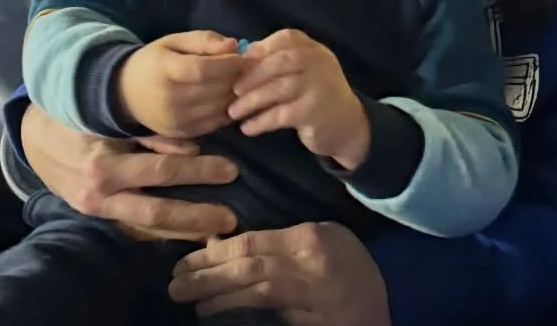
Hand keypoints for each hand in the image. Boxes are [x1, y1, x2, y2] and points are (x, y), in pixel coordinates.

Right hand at [18, 102, 237, 240]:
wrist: (35, 138)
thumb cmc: (79, 117)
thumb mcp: (112, 118)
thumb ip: (149, 133)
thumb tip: (193, 145)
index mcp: (105, 163)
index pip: (161, 170)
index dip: (197, 170)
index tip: (231, 170)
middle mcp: (101, 193)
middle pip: (158, 210)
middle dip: (197, 215)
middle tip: (232, 216)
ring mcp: (98, 209)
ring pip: (148, 226)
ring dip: (184, 230)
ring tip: (216, 231)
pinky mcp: (97, 215)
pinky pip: (136, 226)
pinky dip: (163, 231)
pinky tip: (188, 232)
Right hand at [118, 31, 245, 138]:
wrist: (125, 93)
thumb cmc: (154, 61)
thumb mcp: (173, 42)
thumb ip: (203, 40)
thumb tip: (233, 45)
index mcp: (165, 70)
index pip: (203, 69)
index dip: (229, 63)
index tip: (247, 56)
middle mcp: (170, 98)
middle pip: (214, 89)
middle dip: (238, 78)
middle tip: (252, 68)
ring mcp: (176, 120)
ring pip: (219, 107)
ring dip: (237, 95)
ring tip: (244, 82)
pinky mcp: (182, 133)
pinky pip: (215, 123)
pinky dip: (228, 110)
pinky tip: (231, 98)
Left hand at [169, 223, 389, 325]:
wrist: (381, 310)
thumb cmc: (348, 268)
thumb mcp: (321, 241)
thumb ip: (281, 242)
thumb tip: (227, 245)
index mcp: (308, 239)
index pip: (251, 243)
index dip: (214, 253)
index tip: (186, 260)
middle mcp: (309, 266)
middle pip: (248, 268)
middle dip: (207, 276)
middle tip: (176, 283)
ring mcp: (312, 298)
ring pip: (257, 294)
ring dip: (219, 298)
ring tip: (191, 301)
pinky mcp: (313, 324)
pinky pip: (272, 318)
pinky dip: (244, 315)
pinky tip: (221, 315)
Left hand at [229, 30, 367, 169]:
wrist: (348, 126)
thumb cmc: (316, 95)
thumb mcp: (305, 71)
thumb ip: (281, 60)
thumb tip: (244, 55)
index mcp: (315, 50)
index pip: (288, 38)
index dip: (263, 47)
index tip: (242, 61)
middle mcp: (320, 63)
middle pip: (281, 61)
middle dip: (253, 74)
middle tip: (233, 89)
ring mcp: (320, 87)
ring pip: (279, 88)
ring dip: (252, 100)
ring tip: (233, 112)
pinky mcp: (316, 112)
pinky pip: (282, 114)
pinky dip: (261, 121)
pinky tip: (248, 127)